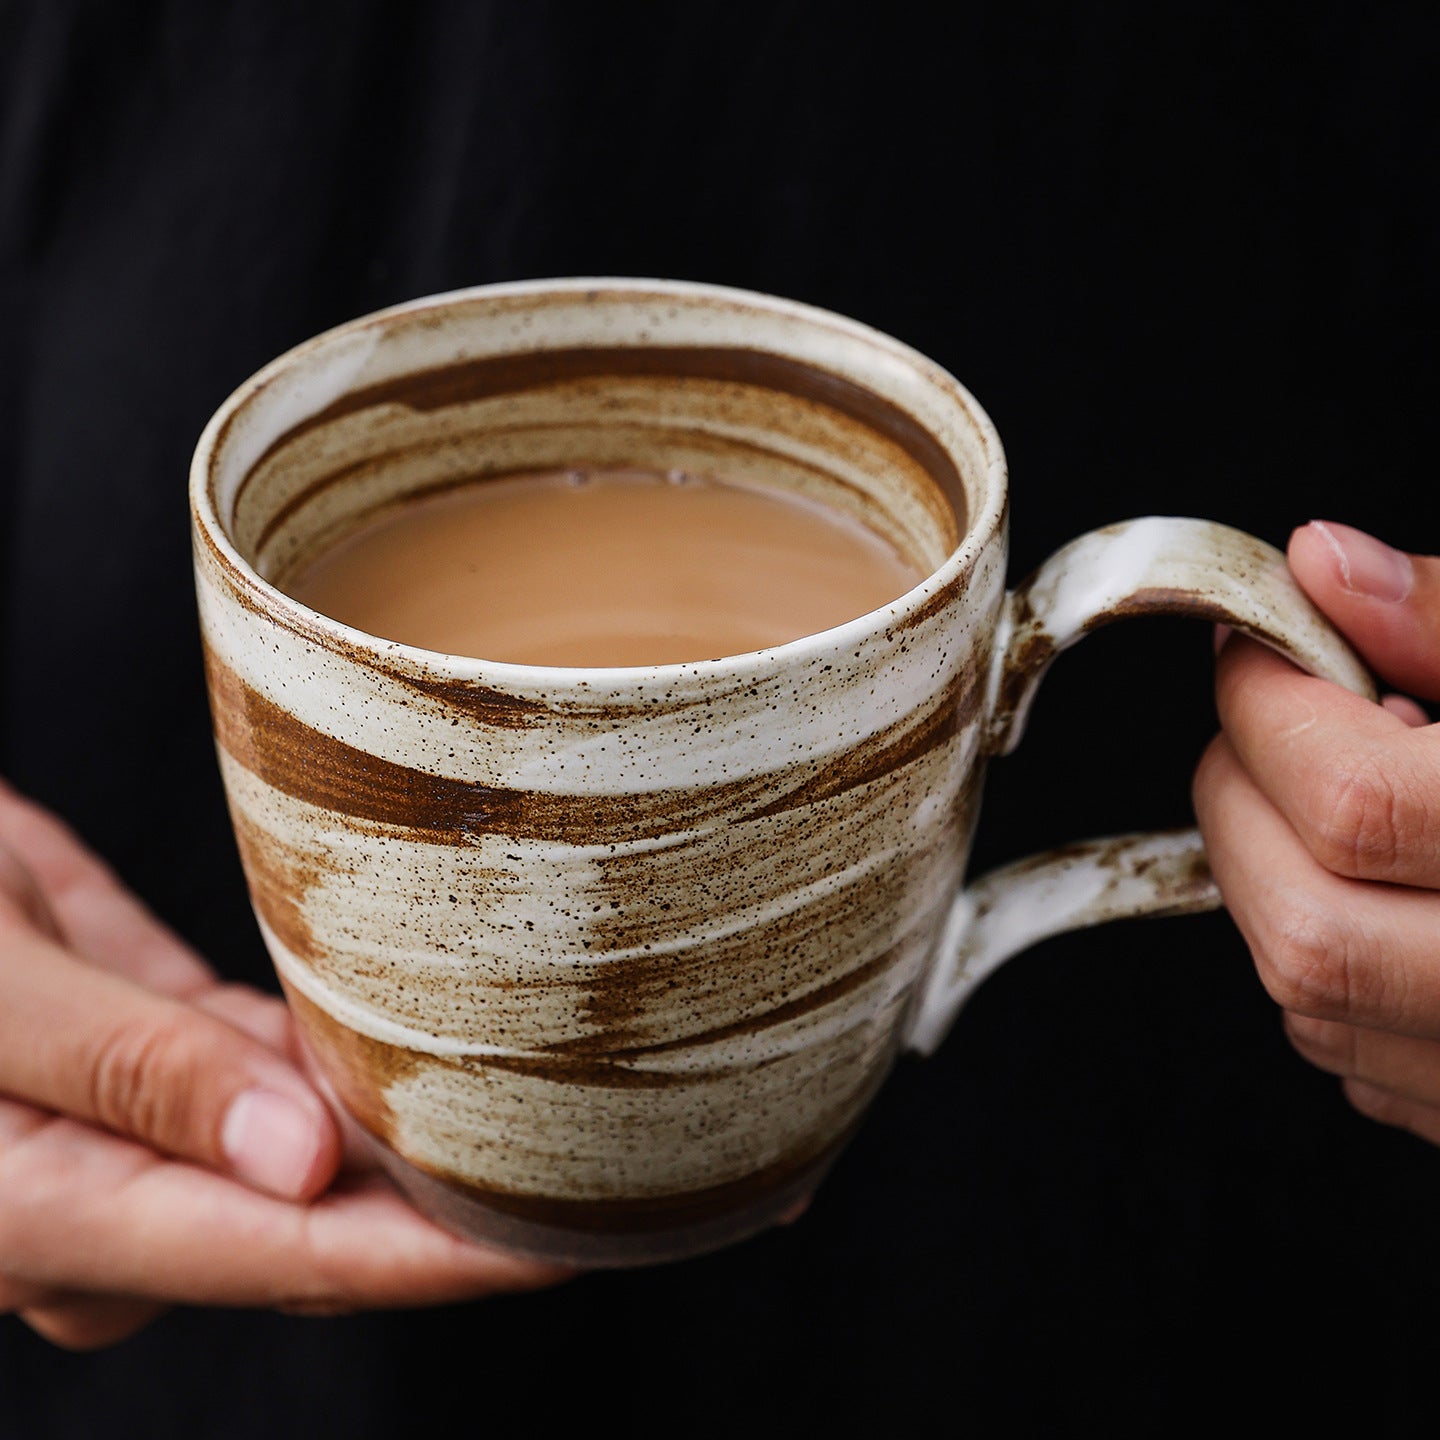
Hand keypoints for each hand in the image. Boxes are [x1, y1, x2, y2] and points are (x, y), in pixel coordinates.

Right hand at [0, 779, 569, 1348]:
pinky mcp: (155, 1074)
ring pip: (304, 1164)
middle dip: (450, 1214)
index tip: (559, 1247)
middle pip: (313, 1229)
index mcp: (48, 1211)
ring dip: (411, 1142)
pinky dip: (347, 1077)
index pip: (284, 1258)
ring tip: (548, 1111)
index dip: (432, 1260)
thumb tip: (300, 1167)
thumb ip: (136, 1074)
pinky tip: (423, 1053)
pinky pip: (272, 1094)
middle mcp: (101, 1203)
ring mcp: (131, 1144)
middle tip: (601, 1171)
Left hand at [1194, 521, 1439, 1142]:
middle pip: (1304, 927)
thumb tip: (1322, 563)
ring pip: (1311, 1002)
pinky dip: (1331, 962)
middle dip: (1247, 802)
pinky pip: (1358, 1060)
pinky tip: (1394, 895)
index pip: (1358, 799)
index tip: (1258, 648)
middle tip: (1283, 729)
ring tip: (1359, 805)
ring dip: (1279, 879)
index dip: (1274, 704)